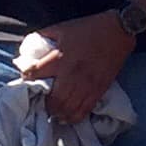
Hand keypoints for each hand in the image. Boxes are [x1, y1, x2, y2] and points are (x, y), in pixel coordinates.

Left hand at [19, 10, 132, 124]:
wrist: (118, 31)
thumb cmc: (88, 28)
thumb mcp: (61, 28)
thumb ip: (43, 37)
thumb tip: (28, 49)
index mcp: (60, 57)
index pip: (35, 73)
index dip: (26, 77)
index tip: (26, 77)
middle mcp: (72, 74)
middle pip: (52, 100)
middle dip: (44, 103)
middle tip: (40, 100)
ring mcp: (86, 85)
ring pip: (67, 109)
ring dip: (57, 112)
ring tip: (53, 110)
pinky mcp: (98, 90)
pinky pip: (83, 111)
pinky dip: (73, 117)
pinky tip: (67, 115)